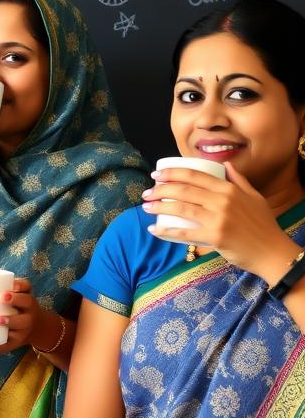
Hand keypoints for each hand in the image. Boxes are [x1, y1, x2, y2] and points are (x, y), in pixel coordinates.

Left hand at [142, 163, 300, 280]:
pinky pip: (185, 233)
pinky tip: (154, 229)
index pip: (195, 176)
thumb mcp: (254, 197)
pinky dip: (166, 232)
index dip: (172, 173)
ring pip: (181, 208)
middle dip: (160, 189)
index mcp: (229, 189)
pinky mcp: (215, 238)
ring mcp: (218, 219)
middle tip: (147, 192)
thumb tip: (225, 164)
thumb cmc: (263, 225)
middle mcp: (222, 201)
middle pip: (184, 190)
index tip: (157, 175)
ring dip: (159, 207)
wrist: (273, 252)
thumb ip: (239, 180)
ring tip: (146, 207)